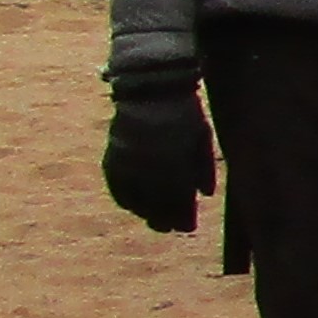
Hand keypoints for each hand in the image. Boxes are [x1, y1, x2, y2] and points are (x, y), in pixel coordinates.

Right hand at [103, 82, 212, 236]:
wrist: (148, 88)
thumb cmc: (183, 112)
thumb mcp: (201, 137)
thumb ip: (202, 167)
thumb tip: (205, 196)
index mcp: (174, 161)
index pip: (178, 198)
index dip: (183, 215)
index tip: (189, 228)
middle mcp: (149, 166)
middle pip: (156, 203)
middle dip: (165, 218)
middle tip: (172, 229)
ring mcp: (128, 162)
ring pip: (135, 198)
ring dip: (145, 212)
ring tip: (154, 221)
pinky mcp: (112, 156)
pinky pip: (116, 186)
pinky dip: (125, 199)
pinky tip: (132, 206)